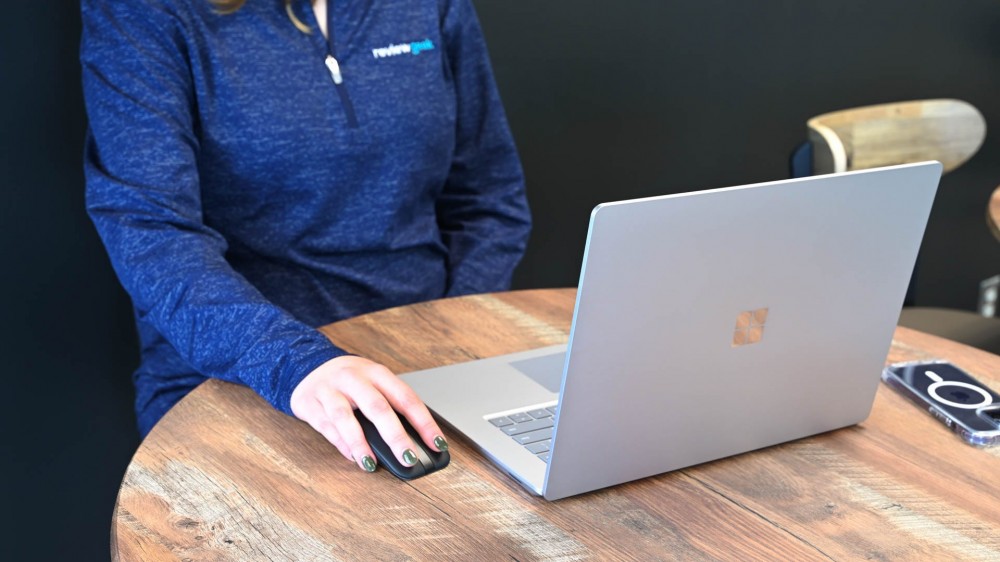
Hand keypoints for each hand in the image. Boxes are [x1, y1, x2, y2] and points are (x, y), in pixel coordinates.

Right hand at [290, 355, 447, 471]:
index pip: (405, 397)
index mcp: (376, 373)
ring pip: (345, 417)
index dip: (423, 422)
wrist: (310, 367)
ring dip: (360, 444)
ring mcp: (329, 389)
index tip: (437, 444)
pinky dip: (340, 444)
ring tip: (372, 464)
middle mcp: (353, 378)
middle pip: (377, 407)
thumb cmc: (352, 382)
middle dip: (395, 435)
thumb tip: (415, 443)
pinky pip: (326, 426)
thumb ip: (391, 408)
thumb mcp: (373, 384)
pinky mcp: (309, 403)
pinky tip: (353, 457)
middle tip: (409, 458)